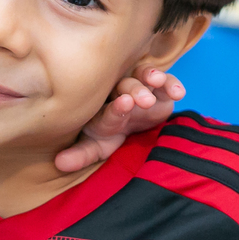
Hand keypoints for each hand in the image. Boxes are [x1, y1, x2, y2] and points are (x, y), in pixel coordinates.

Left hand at [55, 67, 185, 172]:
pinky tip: (179, 92)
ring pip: (144, 76)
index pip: (109, 108)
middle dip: (135, 91)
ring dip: (151, 77)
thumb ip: (80, 155)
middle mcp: (119, 93)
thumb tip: (59, 163)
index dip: (116, 108)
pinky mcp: (159, 89)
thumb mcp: (96, 147)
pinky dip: (172, 83)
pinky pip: (166, 81)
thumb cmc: (108, 133)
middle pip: (127, 87)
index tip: (124, 103)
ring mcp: (140, 87)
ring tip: (157, 80)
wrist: (127, 122)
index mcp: (103, 109)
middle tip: (143, 99)